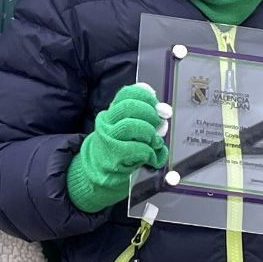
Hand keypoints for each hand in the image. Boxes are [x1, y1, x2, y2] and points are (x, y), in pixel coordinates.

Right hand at [65, 83, 170, 212]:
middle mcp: (107, 121)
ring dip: (149, 133)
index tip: (156, 104)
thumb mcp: (126, 126)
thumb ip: (144, 117)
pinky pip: (137, 148)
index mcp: (112, 110)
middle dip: (149, 113)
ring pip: (131, 126)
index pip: (127, 93)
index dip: (146, 96)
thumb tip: (163, 112)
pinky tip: (150, 155)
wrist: (99, 168)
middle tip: (158, 123)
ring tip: (154, 141)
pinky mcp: (114, 155)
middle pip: (129, 107)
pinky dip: (149, 151)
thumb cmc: (119, 145)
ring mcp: (108, 138)